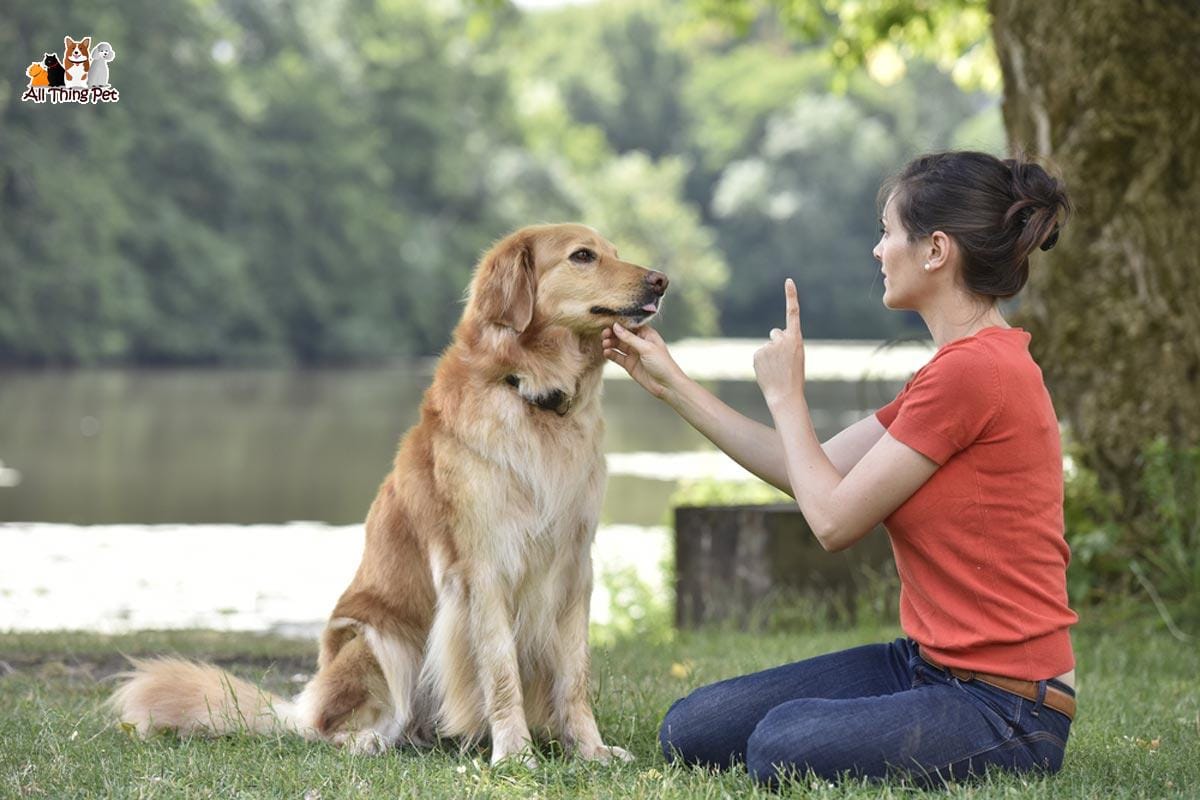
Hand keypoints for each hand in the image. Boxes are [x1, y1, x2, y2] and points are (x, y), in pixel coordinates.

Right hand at [602, 323, 681, 400]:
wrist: (667, 385)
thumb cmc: (662, 364)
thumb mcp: (646, 348)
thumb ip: (630, 338)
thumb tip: (616, 326)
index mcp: (647, 334)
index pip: (630, 325)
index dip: (619, 323)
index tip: (608, 321)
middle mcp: (639, 342)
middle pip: (622, 334)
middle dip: (612, 333)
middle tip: (604, 334)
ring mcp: (634, 353)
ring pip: (618, 345)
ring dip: (610, 343)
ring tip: (604, 344)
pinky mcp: (629, 364)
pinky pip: (617, 356)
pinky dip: (611, 354)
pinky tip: (606, 352)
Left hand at [753, 278, 805, 406]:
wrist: (785, 394)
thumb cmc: (794, 377)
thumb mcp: (796, 356)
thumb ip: (786, 342)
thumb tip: (773, 336)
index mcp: (796, 339)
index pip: (793, 312)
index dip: (791, 296)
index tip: (788, 281)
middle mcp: (782, 339)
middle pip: (775, 334)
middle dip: (777, 343)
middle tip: (783, 361)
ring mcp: (768, 346)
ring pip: (767, 346)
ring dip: (770, 355)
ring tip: (776, 369)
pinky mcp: (757, 354)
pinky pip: (759, 354)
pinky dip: (762, 362)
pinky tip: (768, 372)